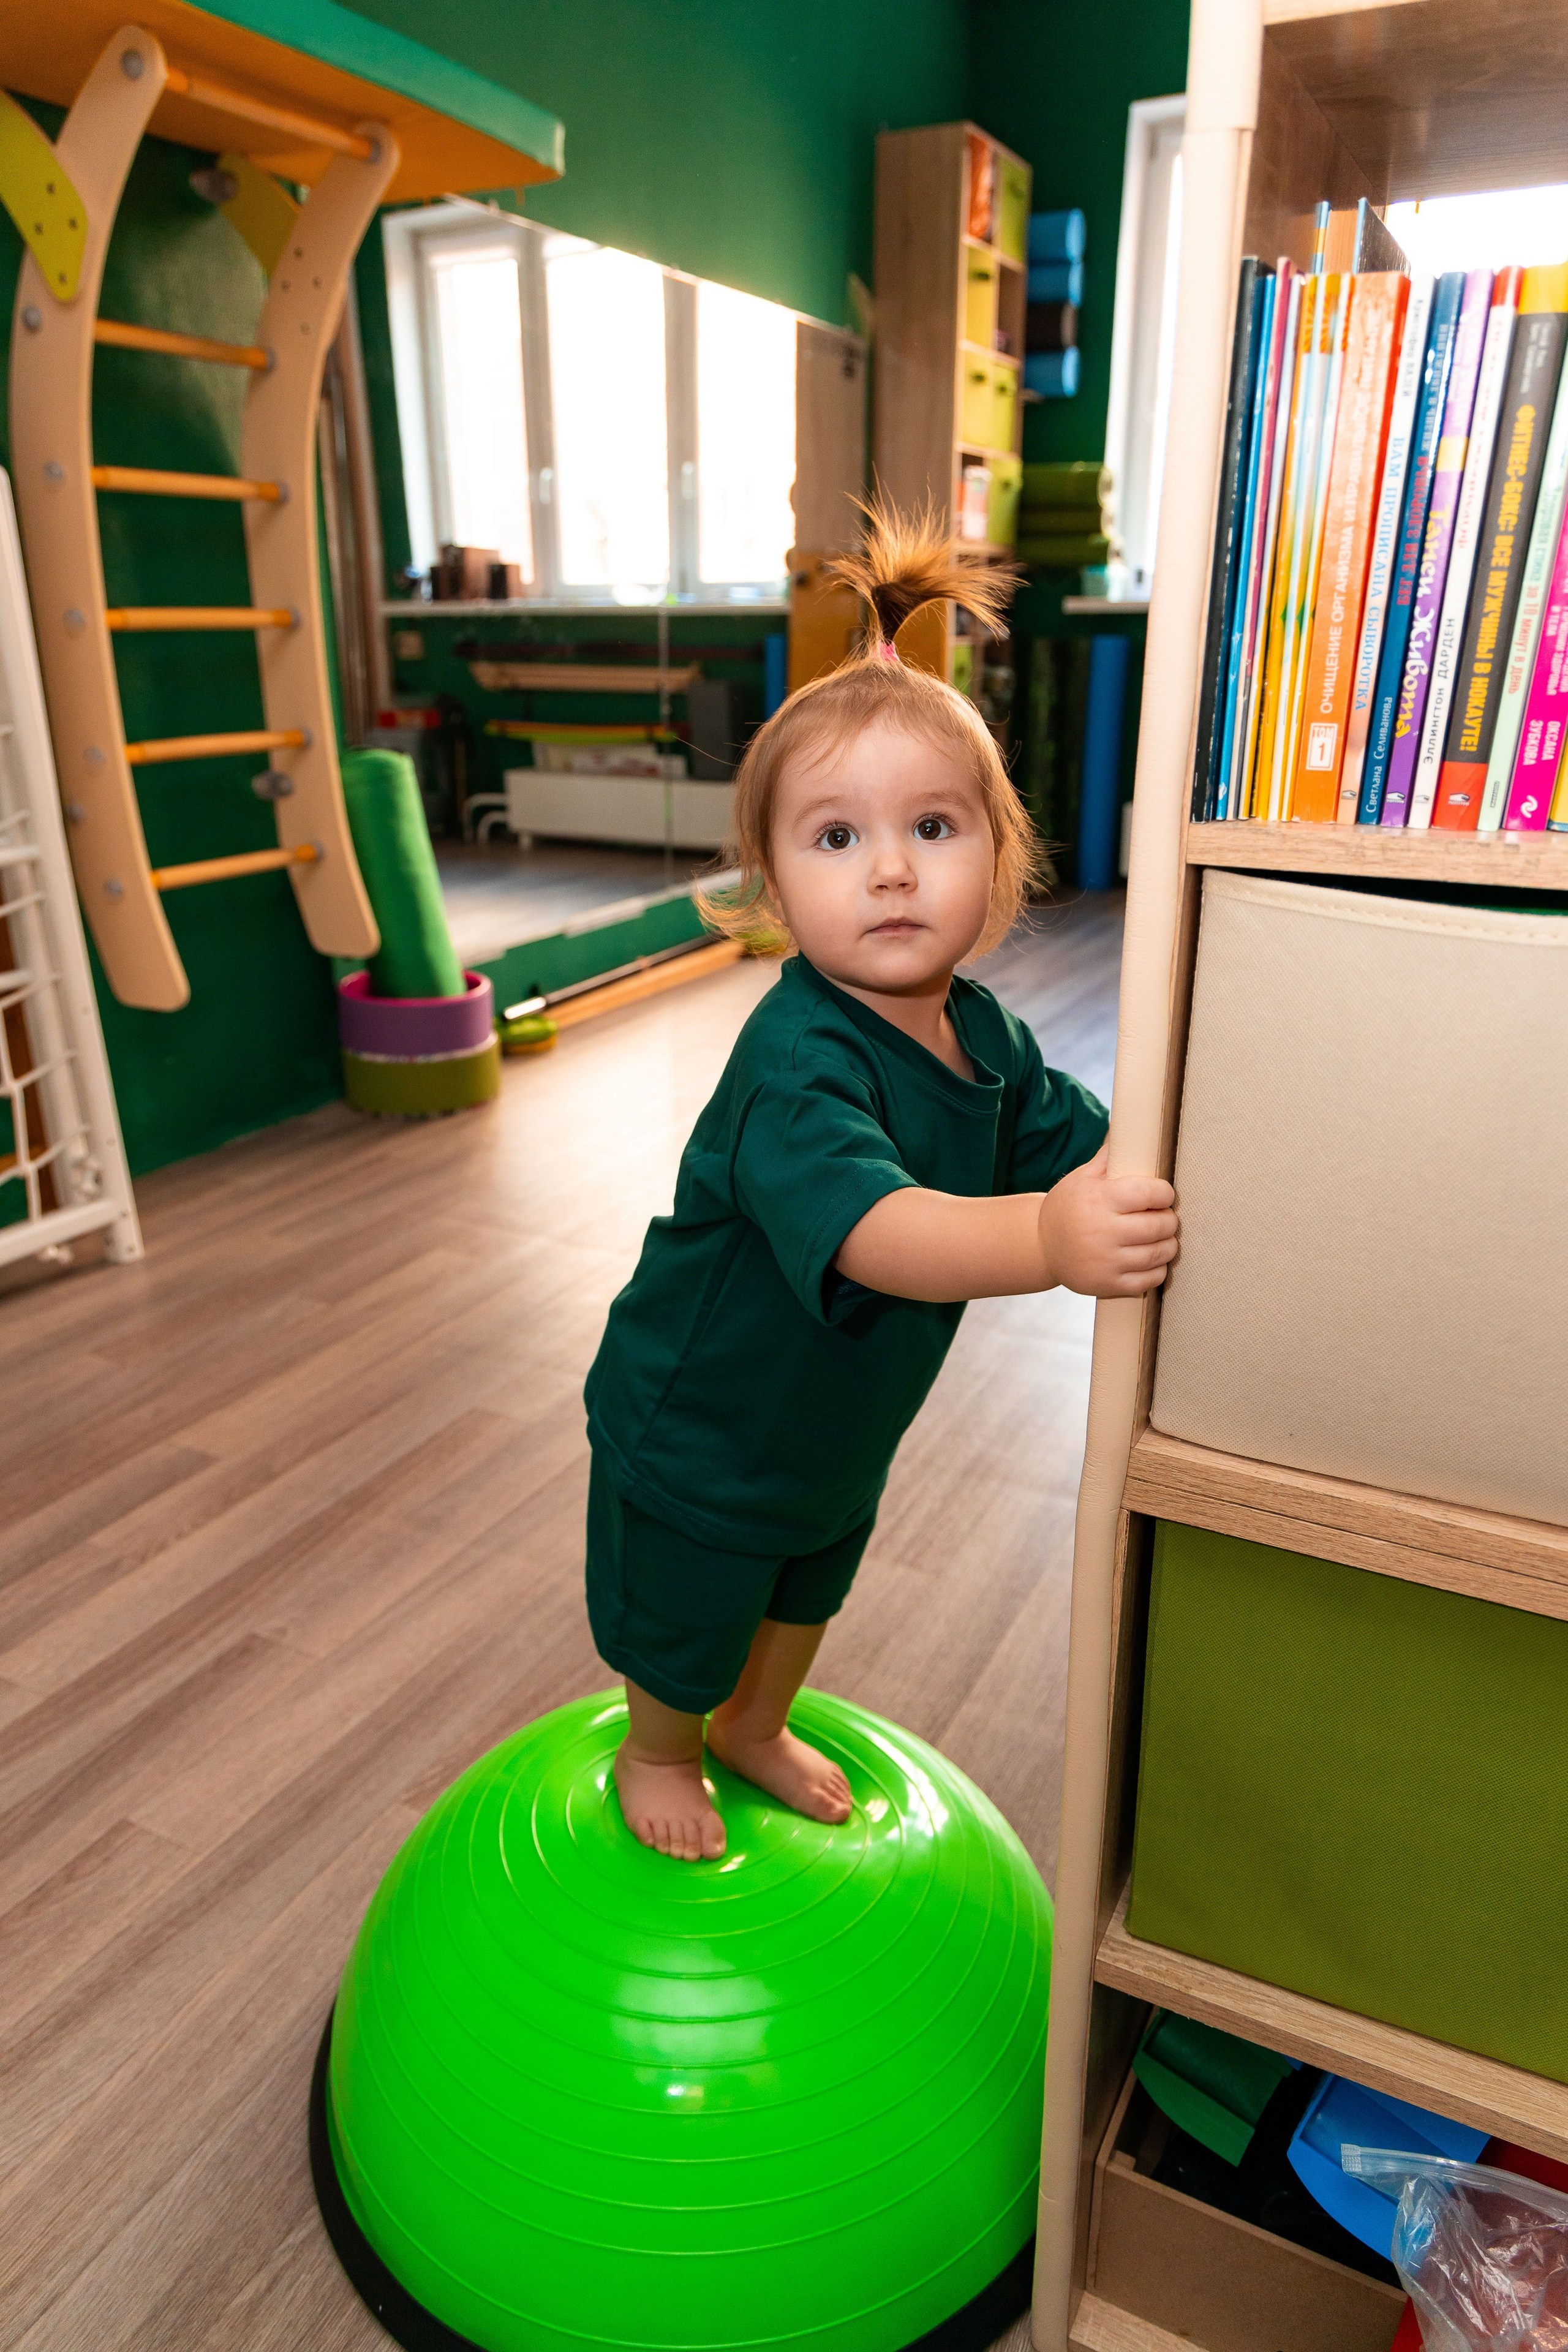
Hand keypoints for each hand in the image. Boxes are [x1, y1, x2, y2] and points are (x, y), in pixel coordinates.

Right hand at [1038, 1143, 1176, 1297]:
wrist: (1039, 1246)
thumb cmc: (1067, 1207)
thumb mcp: (1082, 1178)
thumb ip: (1109, 1157)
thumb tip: (1129, 1125)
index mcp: (1101, 1199)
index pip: (1150, 1194)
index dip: (1164, 1193)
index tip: (1163, 1195)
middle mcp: (1104, 1231)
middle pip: (1160, 1225)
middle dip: (1169, 1219)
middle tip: (1165, 1217)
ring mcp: (1106, 1261)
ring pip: (1159, 1253)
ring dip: (1169, 1245)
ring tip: (1164, 1238)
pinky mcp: (1108, 1284)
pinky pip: (1150, 1280)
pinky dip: (1158, 1270)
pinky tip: (1152, 1260)